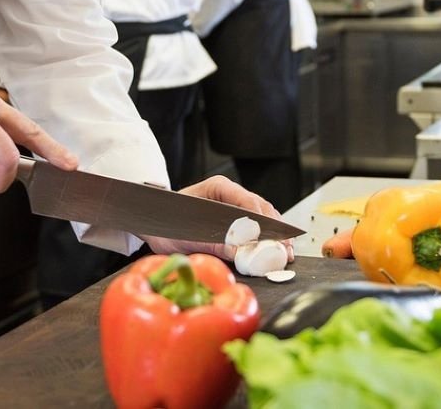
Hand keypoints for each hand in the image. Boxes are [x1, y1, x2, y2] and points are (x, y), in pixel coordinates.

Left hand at [143, 175, 295, 262]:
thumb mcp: (188, 233)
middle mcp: (230, 194)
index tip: (276, 237)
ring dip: (275, 236)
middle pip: (262, 209)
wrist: (153, 222)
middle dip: (276, 230)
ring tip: (285, 254)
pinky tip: (274, 252)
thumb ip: (213, 242)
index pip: (249, 201)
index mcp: (220, 187)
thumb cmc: (167, 221)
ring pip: (263, 217)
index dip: (265, 222)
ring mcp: (234, 205)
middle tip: (286, 250)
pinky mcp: (235, 219)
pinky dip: (266, 239)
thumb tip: (238, 252)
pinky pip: (256, 227)